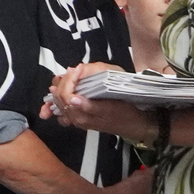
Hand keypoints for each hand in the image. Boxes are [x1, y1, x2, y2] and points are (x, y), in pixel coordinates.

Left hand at [43, 62, 158, 140]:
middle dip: (63, 81)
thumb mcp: (110, 108)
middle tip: (73, 70)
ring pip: (59, 101)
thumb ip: (89, 106)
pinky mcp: (80, 116)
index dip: (69, 80)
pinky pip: (64, 106)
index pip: (65, 95)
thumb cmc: (125, 115)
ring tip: (69, 75)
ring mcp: (76, 119)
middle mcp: (75, 119)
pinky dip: (62, 97)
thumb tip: (73, 99)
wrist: (135, 125)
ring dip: (61, 87)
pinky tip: (65, 89)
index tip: (77, 69)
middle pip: (59, 97)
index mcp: (81, 116)